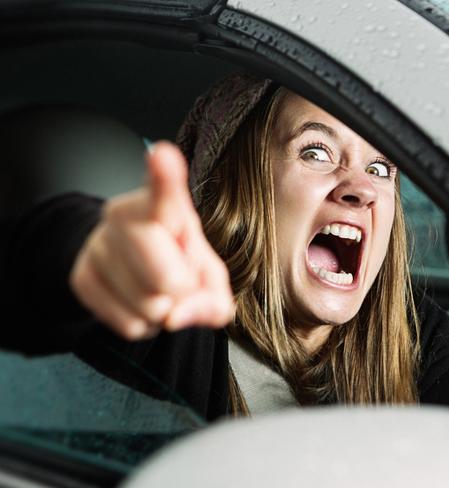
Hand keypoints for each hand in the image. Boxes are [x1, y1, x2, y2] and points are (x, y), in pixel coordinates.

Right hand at [70, 141, 234, 339]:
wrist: (131, 263)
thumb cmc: (180, 261)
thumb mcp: (209, 274)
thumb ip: (213, 297)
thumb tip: (175, 316)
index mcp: (165, 205)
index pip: (164, 192)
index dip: (164, 177)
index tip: (162, 155)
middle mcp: (124, 215)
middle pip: (167, 279)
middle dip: (184, 293)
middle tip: (180, 281)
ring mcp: (99, 245)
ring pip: (148, 307)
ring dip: (163, 313)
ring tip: (158, 290)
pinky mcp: (81, 277)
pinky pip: (128, 325)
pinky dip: (143, 325)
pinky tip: (139, 301)